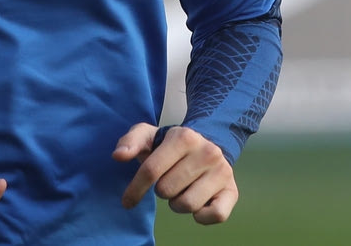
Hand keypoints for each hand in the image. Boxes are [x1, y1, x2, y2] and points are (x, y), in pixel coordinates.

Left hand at [112, 123, 237, 223]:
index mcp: (184, 137)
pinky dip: (201, 216)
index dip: (135, 189)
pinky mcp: (232, 191)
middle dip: (161, 190)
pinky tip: (197, 203)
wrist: (208, 145)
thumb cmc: (170, 145)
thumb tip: (118, 156)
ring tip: (181, 189)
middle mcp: (207, 152)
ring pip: (187, 205)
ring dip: (177, 203)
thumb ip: (130, 142)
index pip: (151, 170)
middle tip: (167, 181)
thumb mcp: (148, 135)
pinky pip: (215, 215)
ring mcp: (222, 172)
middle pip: (167, 190)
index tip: (127, 201)